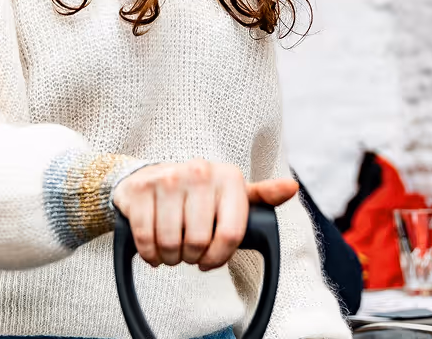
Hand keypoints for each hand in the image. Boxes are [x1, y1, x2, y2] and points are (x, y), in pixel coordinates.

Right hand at [111, 159, 297, 270]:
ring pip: (171, 243)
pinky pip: (146, 239)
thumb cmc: (197, 194)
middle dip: (191, 257)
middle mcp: (198, 171)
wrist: (149, 177)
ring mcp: (166, 178)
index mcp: (227, 176)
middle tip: (188, 250)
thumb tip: (292, 187)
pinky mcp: (139, 189)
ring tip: (172, 248)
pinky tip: (153, 248)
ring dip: (170, 257)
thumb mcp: (231, 193)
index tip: (211, 259)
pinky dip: (149, 254)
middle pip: (198, 242)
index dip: (219, 257)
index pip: (231, 235)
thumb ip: (262, 195)